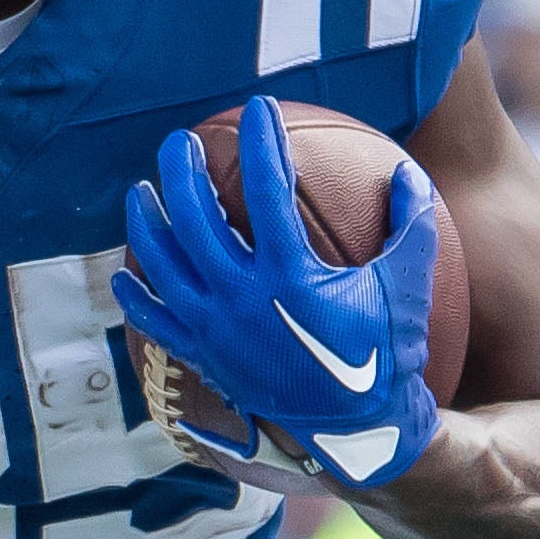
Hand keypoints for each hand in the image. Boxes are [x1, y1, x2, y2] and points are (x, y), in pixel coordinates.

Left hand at [115, 98, 442, 486]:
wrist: (360, 429)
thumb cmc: (387, 353)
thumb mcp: (408, 284)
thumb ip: (411, 225)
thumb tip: (405, 173)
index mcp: (291, 275)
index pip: (268, 189)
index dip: (263, 140)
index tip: (260, 108)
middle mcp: (243, 300)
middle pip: (195, 219)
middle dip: (181, 172)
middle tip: (179, 143)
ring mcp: (217, 331)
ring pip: (163, 265)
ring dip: (148, 222)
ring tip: (141, 192)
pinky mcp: (206, 358)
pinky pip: (157, 322)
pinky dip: (137, 296)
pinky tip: (128, 273)